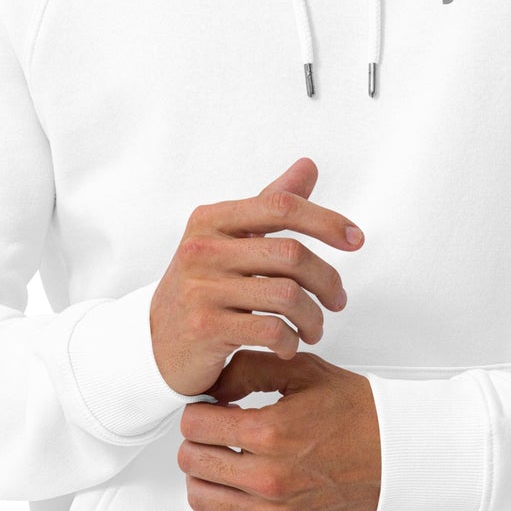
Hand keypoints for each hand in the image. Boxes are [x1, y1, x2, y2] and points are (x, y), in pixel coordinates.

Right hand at [150, 157, 364, 396]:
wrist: (154, 342)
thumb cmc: (203, 286)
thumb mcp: (229, 239)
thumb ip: (269, 203)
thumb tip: (309, 166)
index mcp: (211, 219)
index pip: (281, 205)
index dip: (325, 220)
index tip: (356, 239)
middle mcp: (203, 248)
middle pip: (291, 253)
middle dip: (327, 280)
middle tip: (338, 301)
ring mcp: (201, 289)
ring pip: (287, 295)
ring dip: (313, 317)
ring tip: (314, 328)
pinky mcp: (205, 328)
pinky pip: (270, 330)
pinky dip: (291, 340)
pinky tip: (289, 344)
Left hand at [177, 349, 380, 510]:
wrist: (397, 451)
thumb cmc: (355, 409)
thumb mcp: (302, 371)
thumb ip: (250, 369)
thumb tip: (212, 386)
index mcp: (270, 432)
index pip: (194, 425)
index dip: (197, 409)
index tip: (210, 406)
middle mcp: (269, 476)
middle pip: (191, 461)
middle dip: (196, 438)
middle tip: (214, 428)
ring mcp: (276, 510)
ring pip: (202, 498)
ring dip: (204, 472)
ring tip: (223, 455)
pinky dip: (222, 504)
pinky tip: (239, 482)